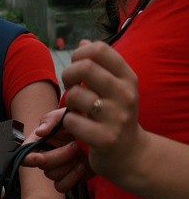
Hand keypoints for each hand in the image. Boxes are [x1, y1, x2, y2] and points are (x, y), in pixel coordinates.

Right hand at [23, 108, 91, 192]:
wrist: (101, 133)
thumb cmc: (81, 121)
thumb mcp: (66, 115)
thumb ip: (51, 119)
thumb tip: (40, 132)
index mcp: (40, 141)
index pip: (26, 153)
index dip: (30, 158)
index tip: (40, 158)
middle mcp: (45, 155)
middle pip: (42, 165)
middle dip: (60, 156)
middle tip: (75, 145)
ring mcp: (56, 168)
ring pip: (53, 175)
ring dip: (69, 164)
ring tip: (81, 152)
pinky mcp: (67, 178)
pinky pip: (61, 187)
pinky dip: (72, 178)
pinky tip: (82, 166)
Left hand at [61, 41, 143, 185]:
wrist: (130, 154)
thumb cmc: (116, 117)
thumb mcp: (115, 88)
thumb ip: (99, 66)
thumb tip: (83, 43)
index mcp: (128, 77)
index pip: (99, 49)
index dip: (79, 55)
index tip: (77, 68)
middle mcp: (125, 94)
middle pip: (83, 67)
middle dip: (68, 75)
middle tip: (71, 87)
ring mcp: (116, 117)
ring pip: (75, 95)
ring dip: (68, 102)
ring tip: (77, 109)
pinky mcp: (104, 138)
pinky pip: (71, 120)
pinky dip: (67, 122)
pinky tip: (78, 126)